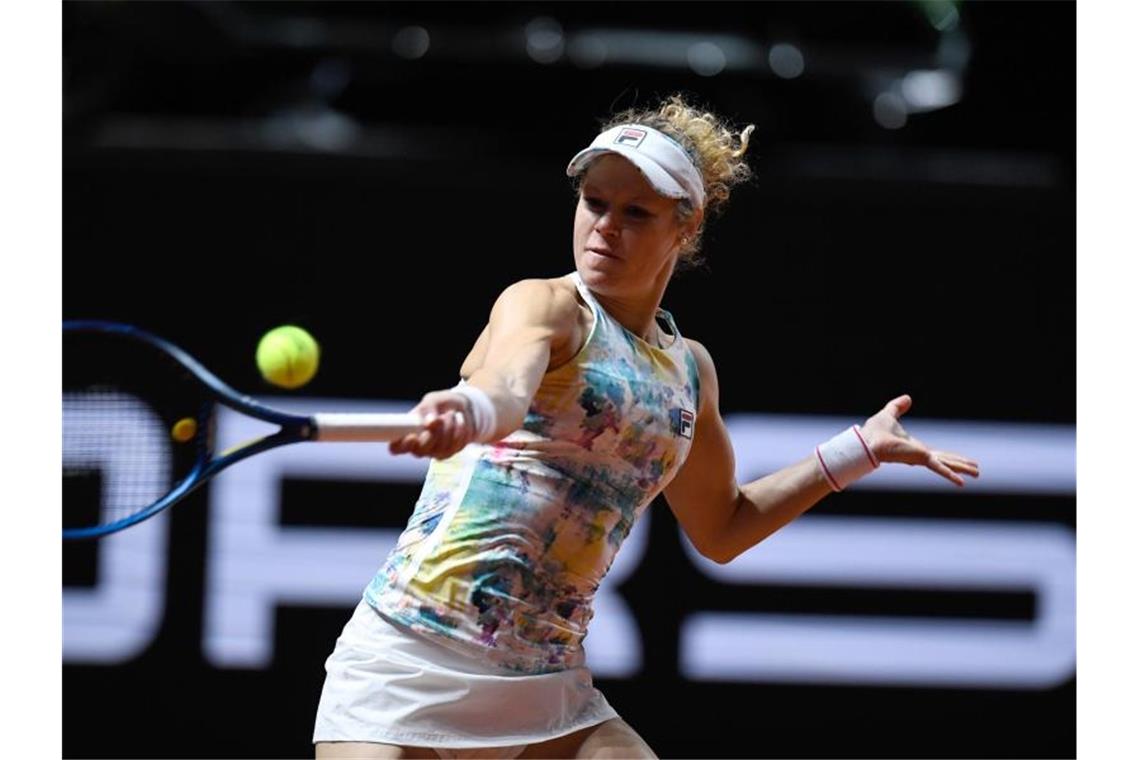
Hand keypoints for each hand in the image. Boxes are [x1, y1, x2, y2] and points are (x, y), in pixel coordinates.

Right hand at [388, 390, 473, 459]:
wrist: (461, 407)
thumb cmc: (441, 404)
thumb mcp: (432, 400)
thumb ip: (427, 408)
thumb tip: (429, 421)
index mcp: (407, 433)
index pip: (396, 447)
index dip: (402, 445)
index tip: (412, 436)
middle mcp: (418, 446)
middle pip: (419, 451)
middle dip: (432, 434)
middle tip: (439, 418)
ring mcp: (434, 452)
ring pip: (439, 449)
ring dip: (448, 428)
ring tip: (450, 414)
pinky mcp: (449, 452)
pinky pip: (454, 447)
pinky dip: (459, 432)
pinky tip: (459, 422)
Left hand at [860, 395, 979, 486]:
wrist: (868, 440)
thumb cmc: (874, 431)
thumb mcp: (889, 414)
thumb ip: (898, 406)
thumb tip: (908, 398)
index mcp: (915, 447)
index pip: (937, 454)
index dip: (950, 457)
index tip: (961, 461)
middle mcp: (920, 455)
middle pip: (946, 461)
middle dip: (961, 465)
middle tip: (976, 471)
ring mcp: (922, 458)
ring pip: (947, 465)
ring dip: (962, 469)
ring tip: (978, 474)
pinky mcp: (921, 459)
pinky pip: (939, 468)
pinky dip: (951, 475)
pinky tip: (962, 483)